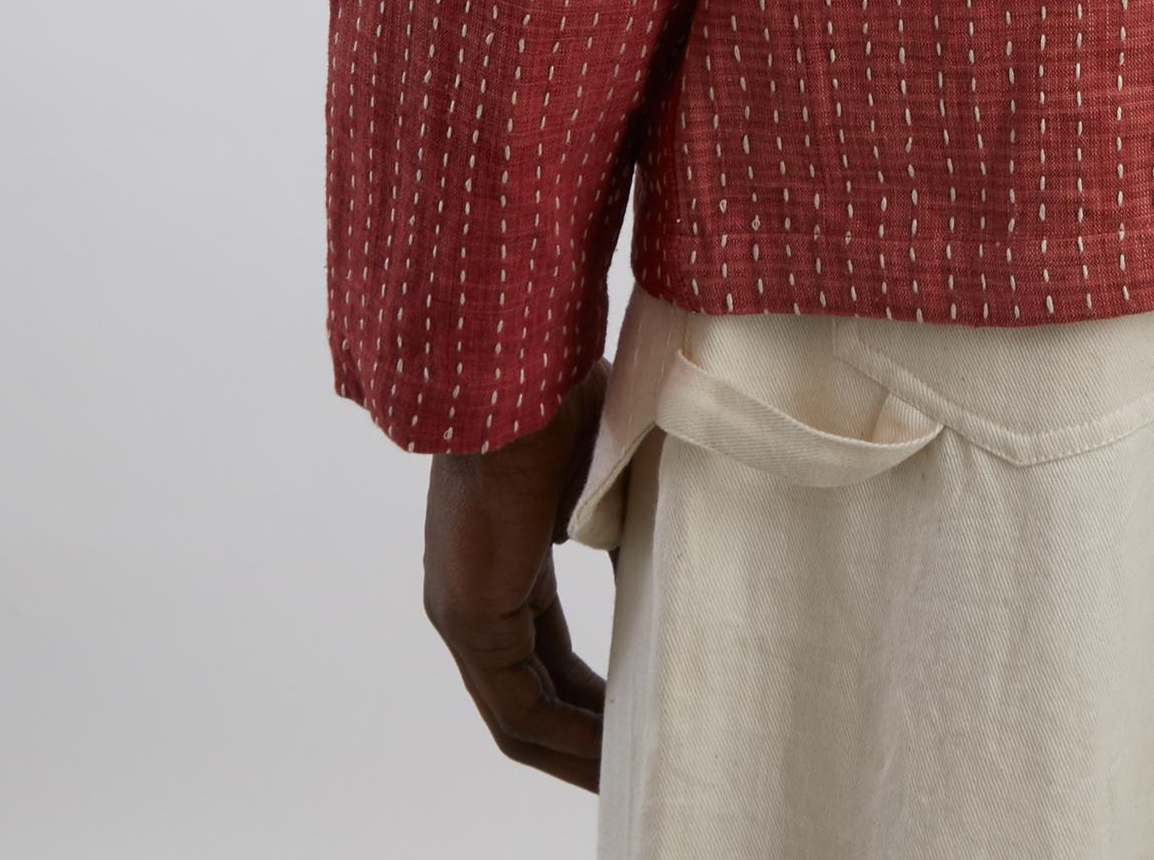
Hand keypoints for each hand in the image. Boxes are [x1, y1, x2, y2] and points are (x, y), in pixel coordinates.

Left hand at [423, 360, 610, 790]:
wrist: (525, 373)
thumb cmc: (568, 395)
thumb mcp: (614, 476)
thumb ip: (632, 524)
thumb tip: (686, 554)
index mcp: (505, 559)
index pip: (546, 654)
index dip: (593, 696)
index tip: (641, 719)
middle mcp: (476, 595)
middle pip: (533, 696)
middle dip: (588, 738)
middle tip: (641, 767)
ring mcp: (467, 610)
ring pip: (522, 715)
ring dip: (578, 752)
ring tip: (632, 780)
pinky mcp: (471, 618)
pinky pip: (518, 709)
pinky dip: (567, 740)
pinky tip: (613, 756)